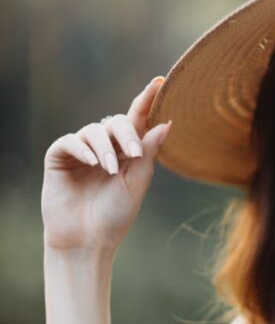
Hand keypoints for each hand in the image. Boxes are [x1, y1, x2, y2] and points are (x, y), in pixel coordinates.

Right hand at [42, 77, 171, 252]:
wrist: (87, 241)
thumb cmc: (114, 216)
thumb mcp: (137, 182)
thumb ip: (148, 152)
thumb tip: (167, 123)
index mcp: (126, 153)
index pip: (137, 121)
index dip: (147, 101)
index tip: (160, 82)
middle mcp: (104, 148)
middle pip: (115, 122)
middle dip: (126, 134)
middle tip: (134, 154)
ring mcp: (80, 152)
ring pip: (93, 130)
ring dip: (105, 147)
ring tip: (109, 170)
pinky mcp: (59, 157)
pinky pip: (70, 141)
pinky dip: (82, 147)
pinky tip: (91, 161)